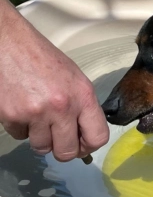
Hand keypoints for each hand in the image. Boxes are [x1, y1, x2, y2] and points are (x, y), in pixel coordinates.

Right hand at [0, 0, 108, 160]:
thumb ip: (83, 107)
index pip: (98, 137)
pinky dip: (21, 128)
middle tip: (58, 139)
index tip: (82, 144)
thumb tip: (86, 133)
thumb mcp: (75, 79)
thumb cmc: (43, 59)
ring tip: (38, 118)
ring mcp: (36, 113)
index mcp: (83, 96)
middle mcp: (63, 107)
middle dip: (63, 149)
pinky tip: (22, 109)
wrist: (10, 44)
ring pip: (42, 148)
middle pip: (67, 152)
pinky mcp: (12, 117)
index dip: (89, 146)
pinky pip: (20, 136)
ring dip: (40, 138)